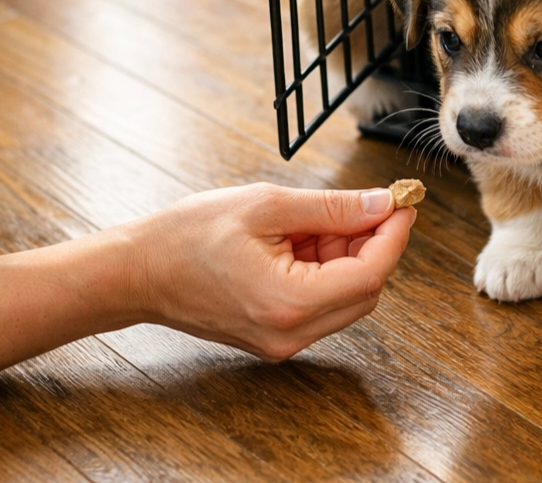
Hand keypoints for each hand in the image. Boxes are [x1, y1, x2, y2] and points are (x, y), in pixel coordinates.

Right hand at [127, 182, 415, 360]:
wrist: (139, 271)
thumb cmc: (189, 235)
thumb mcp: (266, 205)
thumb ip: (332, 208)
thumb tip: (382, 204)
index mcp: (289, 302)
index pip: (372, 273)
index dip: (394, 234)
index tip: (402, 201)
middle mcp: (291, 333)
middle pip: (366, 290)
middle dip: (373, 243)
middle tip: (365, 203)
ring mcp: (283, 341)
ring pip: (347, 298)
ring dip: (349, 256)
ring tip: (317, 220)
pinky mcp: (275, 338)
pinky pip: (322, 304)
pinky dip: (326, 270)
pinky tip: (302, 241)